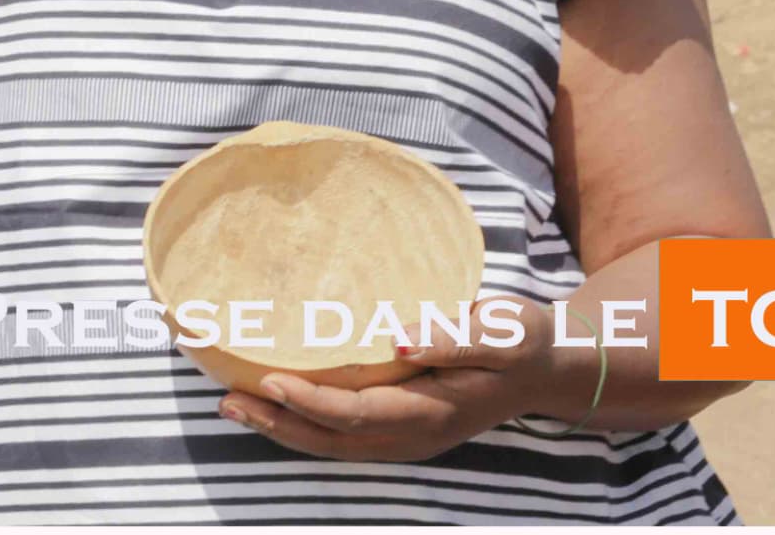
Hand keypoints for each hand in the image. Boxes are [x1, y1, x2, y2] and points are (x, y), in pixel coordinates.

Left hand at [220, 296, 567, 463]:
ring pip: (334, 443)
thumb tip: (396, 341)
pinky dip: (303, 423)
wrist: (549, 366)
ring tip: (232, 405)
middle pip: (334, 439)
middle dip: (277, 423)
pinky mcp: (402, 423)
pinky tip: (273, 404)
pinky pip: (343, 433)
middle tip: (225, 401)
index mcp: (435, 410)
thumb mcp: (504, 331)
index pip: (359, 414)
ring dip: (281, 428)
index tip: (269, 380)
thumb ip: (453, 336)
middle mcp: (415, 432)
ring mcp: (407, 434)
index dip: (311, 402)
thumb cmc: (525, 339)